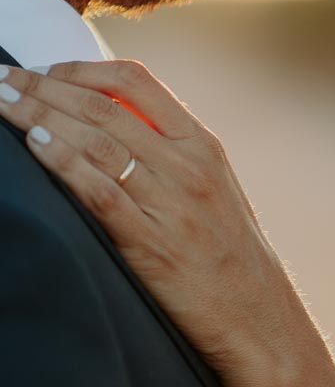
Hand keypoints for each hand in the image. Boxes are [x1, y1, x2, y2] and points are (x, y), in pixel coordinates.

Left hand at [0, 58, 307, 386]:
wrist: (257, 317)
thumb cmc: (229, 253)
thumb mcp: (213, 187)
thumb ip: (170, 151)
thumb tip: (111, 120)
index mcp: (202, 144)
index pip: (136, 82)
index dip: (80, 69)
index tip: (41, 70)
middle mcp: (187, 166)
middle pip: (104, 108)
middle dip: (43, 88)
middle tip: (2, 78)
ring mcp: (171, 204)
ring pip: (96, 142)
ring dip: (39, 116)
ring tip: (3, 104)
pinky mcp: (152, 244)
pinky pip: (100, 192)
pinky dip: (63, 162)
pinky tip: (34, 144)